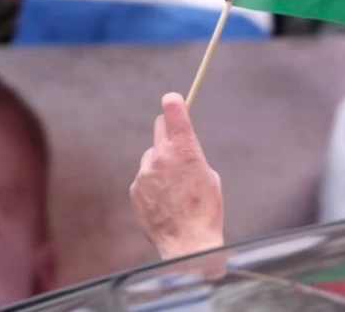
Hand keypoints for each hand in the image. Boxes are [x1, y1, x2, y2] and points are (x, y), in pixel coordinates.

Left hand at [130, 93, 223, 259]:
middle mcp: (161, 156)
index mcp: (184, 149)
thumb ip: (192, 156)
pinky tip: (164, 200)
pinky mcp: (135, 188)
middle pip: (159, 127)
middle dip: (168, 132)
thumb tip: (182, 150)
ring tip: (173, 188)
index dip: (174, 103)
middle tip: (176, 144)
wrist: (187, 244)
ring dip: (160, 163)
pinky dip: (152, 183)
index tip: (174, 100)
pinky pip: (144, 176)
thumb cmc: (206, 211)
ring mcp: (145, 172)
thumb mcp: (209, 176)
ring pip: (151, 155)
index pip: (173, 110)